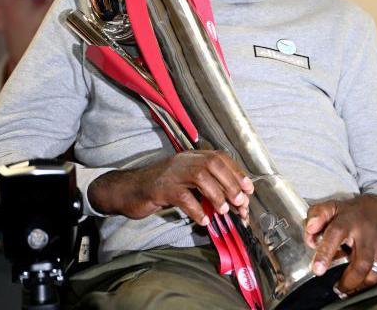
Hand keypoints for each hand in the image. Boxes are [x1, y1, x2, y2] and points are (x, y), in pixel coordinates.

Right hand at [88, 150, 254, 225]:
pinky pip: (183, 197)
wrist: (128, 190)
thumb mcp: (185, 183)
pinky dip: (197, 209)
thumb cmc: (160, 188)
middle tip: (240, 203)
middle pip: (213, 164)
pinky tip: (204, 219)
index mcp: (192, 157)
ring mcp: (171, 173)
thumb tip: (232, 201)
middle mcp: (183, 161)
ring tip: (225, 211)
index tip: (249, 189)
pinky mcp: (160, 188)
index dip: (237, 172)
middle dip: (231, 184)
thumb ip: (206, 187)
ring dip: (217, 195)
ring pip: (200, 177)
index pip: (220, 157)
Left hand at [304, 194, 376, 297]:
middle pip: (361, 262)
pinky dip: (366, 284)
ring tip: (344, 289)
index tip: (318, 270)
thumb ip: (316, 216)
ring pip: (372, 273)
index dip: (325, 252)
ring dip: (357, 285)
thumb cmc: (354, 213)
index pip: (335, 234)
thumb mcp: (333, 207)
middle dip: (348, 280)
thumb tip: (310, 232)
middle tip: (335, 287)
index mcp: (348, 221)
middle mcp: (367, 235)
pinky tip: (356, 285)